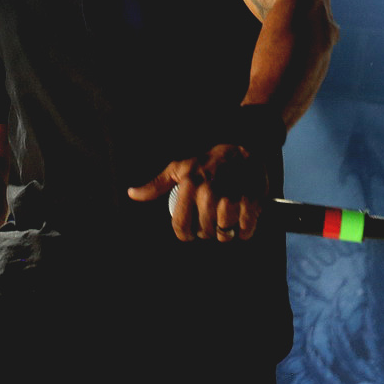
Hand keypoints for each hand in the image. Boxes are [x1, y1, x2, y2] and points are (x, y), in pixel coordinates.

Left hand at [127, 144, 267, 241]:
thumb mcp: (179, 168)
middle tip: (212, 221)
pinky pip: (245, 229)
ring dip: (226, 233)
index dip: (186, 234)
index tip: (192, 231)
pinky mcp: (251, 200)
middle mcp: (209, 192)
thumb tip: (132, 193)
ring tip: (227, 222)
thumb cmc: (208, 162)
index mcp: (189, 185)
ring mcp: (231, 196)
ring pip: (224, 234)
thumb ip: (156, 184)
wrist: (244, 149)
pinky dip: (244, 230)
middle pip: (204, 232)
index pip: (181, 227)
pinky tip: (242, 221)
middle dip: (207, 232)